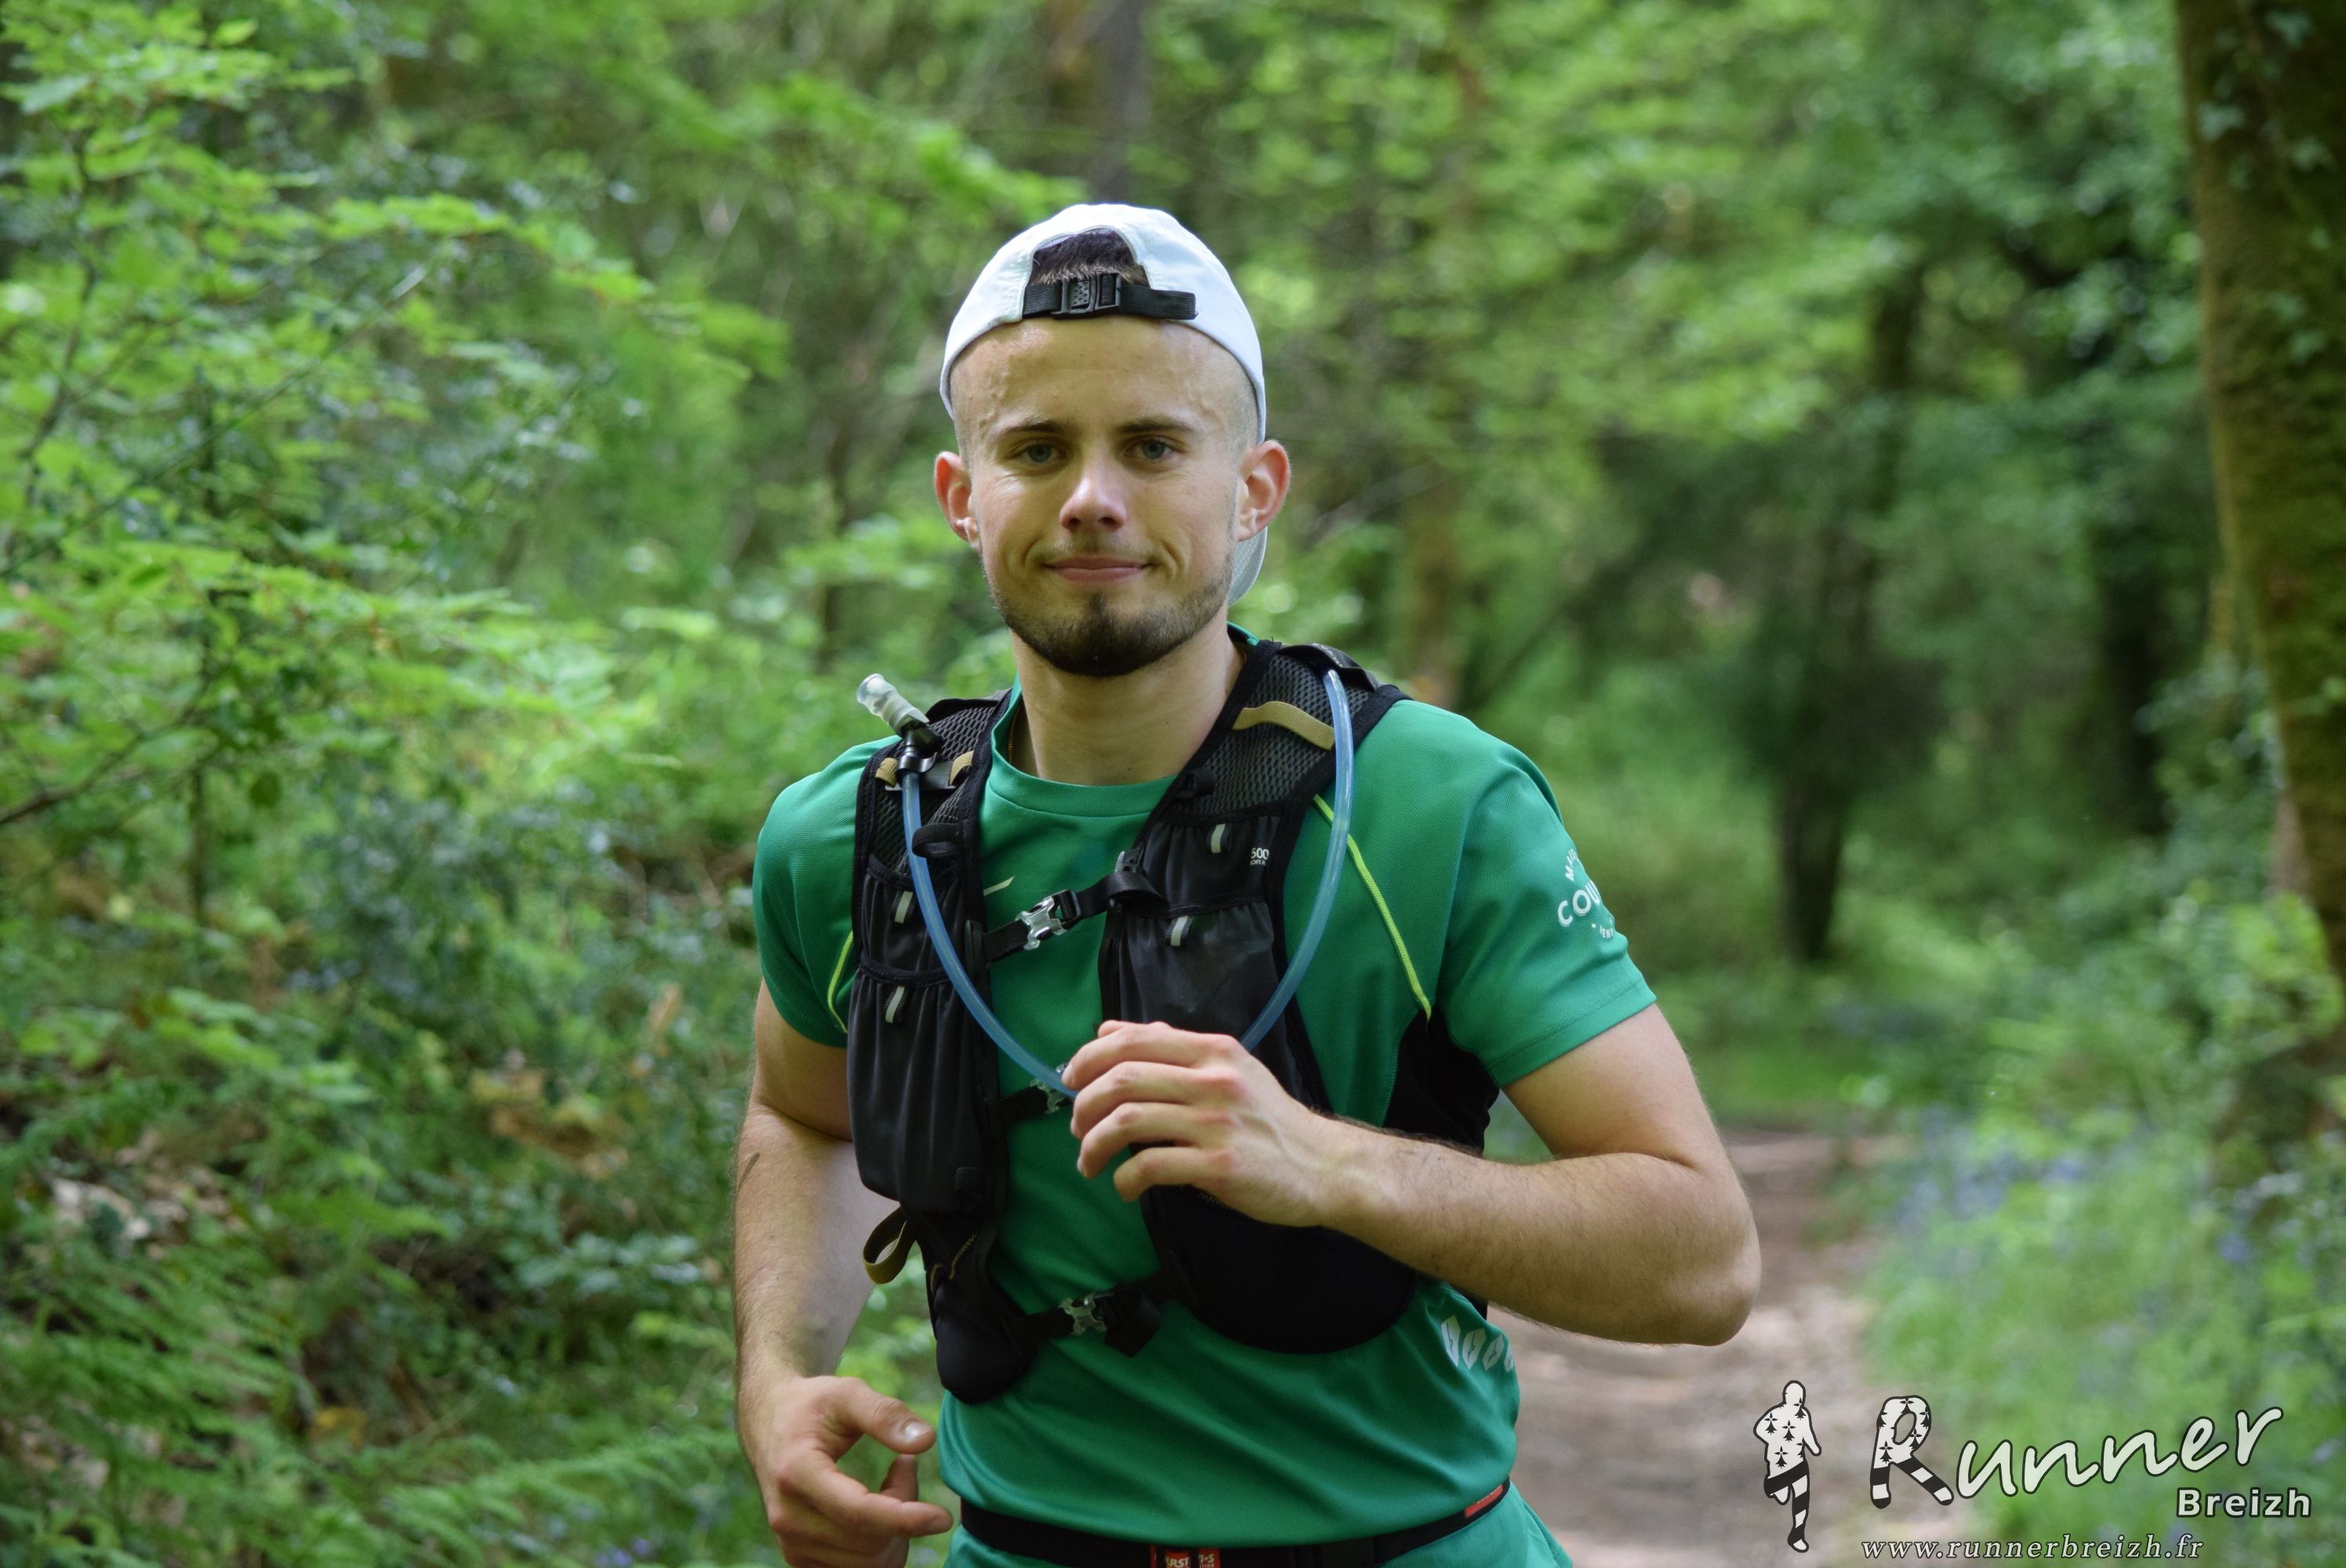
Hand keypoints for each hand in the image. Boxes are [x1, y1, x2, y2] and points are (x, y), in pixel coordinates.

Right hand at [737, 1372, 952, 1565]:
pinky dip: (880, 1545)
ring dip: (895, 1530)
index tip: (943, 1516)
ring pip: (868, 1563)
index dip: (905, 1518)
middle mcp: (788, 1517)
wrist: (769, 1422)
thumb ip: (885, 1414)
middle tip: (904, 1465)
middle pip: (869, 1543)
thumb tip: (925, 1440)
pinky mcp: (799, 1556)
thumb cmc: (812, 1405)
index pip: (859, 1514)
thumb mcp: (848, 1394)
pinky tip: (877, 1508)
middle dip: (904, 1511)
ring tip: (890, 1482)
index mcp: (797, 1474)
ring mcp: (792, 1543)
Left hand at [1063, 1019, 1348, 1225]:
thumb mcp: (1229, 1069)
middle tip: (1076, 1128)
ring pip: (1128, 1122)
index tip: (1071, 1079)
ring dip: (1094, 1144)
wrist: (1323, 1165)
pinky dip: (1125, 1179)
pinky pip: (1151, 1167)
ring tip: (1089, 1161)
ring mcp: (1217, 1124)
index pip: (1135, 1039)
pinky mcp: (1220, 1167)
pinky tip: (1125, 1186)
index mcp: (1213, 1051)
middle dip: (1084, 1104)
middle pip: (1123, 1079)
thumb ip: (1173, 1049)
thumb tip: (1110, 1030)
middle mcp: (1214, 1080)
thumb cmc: (1269, 1119)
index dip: (1089, 1057)